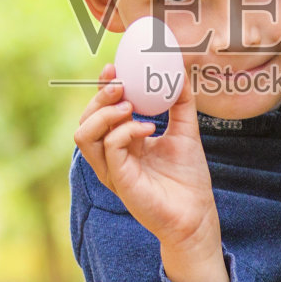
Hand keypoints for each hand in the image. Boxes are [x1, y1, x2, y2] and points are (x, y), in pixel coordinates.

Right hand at [73, 61, 220, 254]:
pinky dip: (126, 131)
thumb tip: (180, 74)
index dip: (103, 88)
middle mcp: (111, 155)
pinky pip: (110, 148)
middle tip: (121, 83)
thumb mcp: (186, 132)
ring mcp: (112, 169)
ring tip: (130, 105)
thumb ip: (181, 104)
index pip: (101, 111)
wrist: (197, 214)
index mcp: (123, 142)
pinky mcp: (119, 180)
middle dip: (99, 96)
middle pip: (85, 119)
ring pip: (84, 134)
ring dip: (103, 113)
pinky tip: (149, 128)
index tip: (115, 67)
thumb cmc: (188, 178)